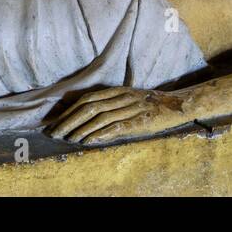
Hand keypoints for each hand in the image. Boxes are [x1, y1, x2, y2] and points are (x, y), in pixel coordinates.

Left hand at [48, 86, 189, 143]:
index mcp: (117, 91)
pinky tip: (88, 140)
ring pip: (99, 117)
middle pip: (88, 107)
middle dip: (68, 120)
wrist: (177, 105)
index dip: (69, 110)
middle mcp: (121, 97)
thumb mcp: (129, 100)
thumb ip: (111, 107)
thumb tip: (88, 123)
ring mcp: (130, 108)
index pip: (87, 99)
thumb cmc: (151, 105)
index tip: (54, 122)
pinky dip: (99, 133)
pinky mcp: (139, 121)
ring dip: (80, 128)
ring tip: (68, 139)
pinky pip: (115, 126)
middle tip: (54, 133)